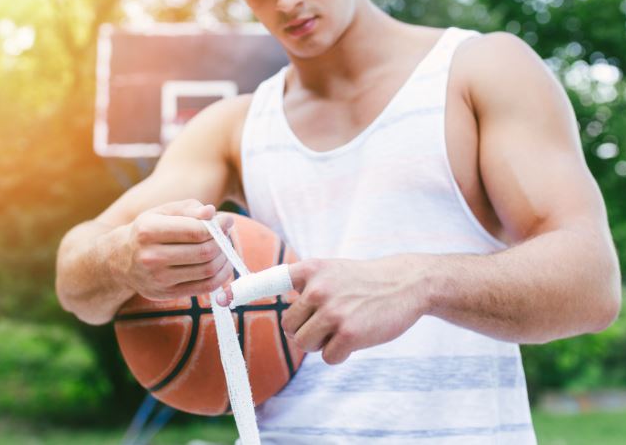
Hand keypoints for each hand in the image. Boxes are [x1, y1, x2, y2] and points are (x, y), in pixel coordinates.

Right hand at [120, 199, 234, 300]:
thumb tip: (213, 213)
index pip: (195, 231)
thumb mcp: (162, 212)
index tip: (226, 221)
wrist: (120, 260)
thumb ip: (189, 208)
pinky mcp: (166, 294)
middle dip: (222, 242)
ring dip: (224, 259)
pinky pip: (204, 288)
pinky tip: (222, 266)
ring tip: (224, 248)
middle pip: (204, 252)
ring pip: (207, 270)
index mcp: (148, 230)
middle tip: (226, 235)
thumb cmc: (148, 230)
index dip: (217, 226)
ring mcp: (157, 279)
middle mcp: (150, 256)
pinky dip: (220, 276)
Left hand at [217, 254, 434, 364]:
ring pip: (305, 344)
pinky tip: (358, 335)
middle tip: (331, 319)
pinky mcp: (350, 334)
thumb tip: (263, 292)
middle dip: (306, 330)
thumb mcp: (329, 269)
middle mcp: (317, 289)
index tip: (221, 297)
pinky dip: (340, 353)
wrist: (404, 283)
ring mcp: (333, 311)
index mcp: (309, 270)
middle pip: (289, 327)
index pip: (268, 280)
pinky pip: (328, 357)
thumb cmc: (362, 279)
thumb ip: (302, 282)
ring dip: (323, 343)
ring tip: (344, 325)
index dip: (242, 290)